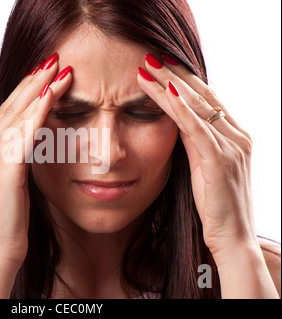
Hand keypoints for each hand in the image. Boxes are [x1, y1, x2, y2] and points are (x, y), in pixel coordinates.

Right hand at [0, 54, 71, 296]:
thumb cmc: (11, 224)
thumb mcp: (14, 187)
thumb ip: (18, 161)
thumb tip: (35, 143)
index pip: (7, 116)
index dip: (25, 93)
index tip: (43, 75)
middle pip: (10, 109)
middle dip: (32, 83)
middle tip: (52, 61)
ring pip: (16, 117)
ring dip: (38, 90)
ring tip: (57, 69)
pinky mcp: (3, 173)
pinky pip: (23, 135)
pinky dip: (37, 113)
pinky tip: (52, 96)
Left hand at [137, 53, 256, 261]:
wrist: (233, 238)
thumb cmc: (215, 206)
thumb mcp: (205, 169)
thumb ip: (196, 146)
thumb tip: (176, 127)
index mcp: (234, 136)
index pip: (207, 99)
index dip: (184, 80)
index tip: (162, 65)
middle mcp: (237, 136)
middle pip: (203, 95)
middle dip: (175, 73)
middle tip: (151, 56)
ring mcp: (231, 147)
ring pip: (197, 105)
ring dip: (170, 83)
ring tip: (148, 66)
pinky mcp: (220, 161)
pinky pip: (196, 127)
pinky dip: (180, 107)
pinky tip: (164, 90)